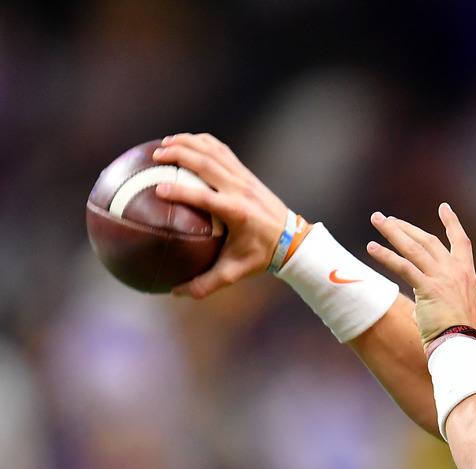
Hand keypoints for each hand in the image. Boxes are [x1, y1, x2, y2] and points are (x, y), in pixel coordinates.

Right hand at [152, 133, 289, 297]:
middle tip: (156, 155)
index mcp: (236, 212)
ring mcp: (245, 178)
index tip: (159, 190)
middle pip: (208, 164)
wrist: (292, 239)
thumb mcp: (235, 272)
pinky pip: (223, 152)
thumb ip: (206, 283)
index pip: (206, 197)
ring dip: (189, 144)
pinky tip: (186, 142)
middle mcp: (240, 190)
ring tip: (165, 142)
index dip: (182, 192)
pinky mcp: (247, 174)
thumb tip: (175, 292)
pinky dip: (204, 143)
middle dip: (180, 155)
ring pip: (215, 152)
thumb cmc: (261, 256)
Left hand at [367, 203, 475, 347]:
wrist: (462, 345)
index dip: (452, 223)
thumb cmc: (457, 334)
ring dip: (393, 232)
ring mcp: (443, 278)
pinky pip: (404, 267)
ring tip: (377, 221)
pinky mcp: (429, 288)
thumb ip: (434, 302)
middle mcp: (456, 271)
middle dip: (406, 227)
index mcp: (467, 274)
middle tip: (387, 218)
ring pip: (414, 247)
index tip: (444, 207)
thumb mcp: (452, 311)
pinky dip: (386, 256)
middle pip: (428, 240)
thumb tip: (418, 309)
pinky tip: (372, 247)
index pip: (461, 241)